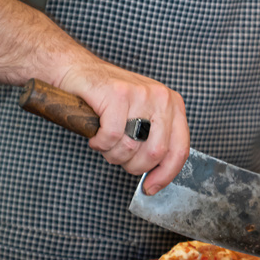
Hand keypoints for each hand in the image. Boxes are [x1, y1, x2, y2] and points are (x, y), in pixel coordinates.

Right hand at [56, 58, 189, 194]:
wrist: (79, 72)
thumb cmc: (109, 100)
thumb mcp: (142, 117)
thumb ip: (154, 141)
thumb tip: (157, 178)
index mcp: (173, 106)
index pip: (180, 149)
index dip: (166, 174)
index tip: (151, 187)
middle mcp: (162, 98)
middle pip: (156, 152)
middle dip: (134, 165)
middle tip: (120, 159)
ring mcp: (141, 94)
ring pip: (131, 146)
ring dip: (112, 154)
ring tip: (105, 144)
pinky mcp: (118, 94)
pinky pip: (111, 136)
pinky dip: (99, 143)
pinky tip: (96, 136)